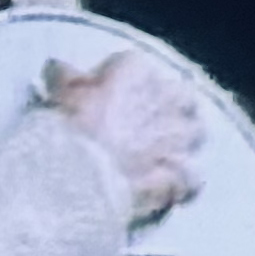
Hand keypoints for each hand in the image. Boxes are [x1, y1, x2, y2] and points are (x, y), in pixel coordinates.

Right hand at [45, 51, 203, 224]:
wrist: (79, 175)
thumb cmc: (68, 127)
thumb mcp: (59, 94)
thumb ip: (64, 77)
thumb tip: (58, 67)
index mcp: (136, 71)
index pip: (138, 68)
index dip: (125, 85)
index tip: (109, 99)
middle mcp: (166, 98)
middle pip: (181, 96)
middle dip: (170, 108)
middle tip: (149, 123)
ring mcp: (177, 137)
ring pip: (196, 131)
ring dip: (182, 141)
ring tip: (166, 152)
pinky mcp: (178, 173)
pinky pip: (191, 177)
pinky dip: (184, 182)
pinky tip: (172, 188)